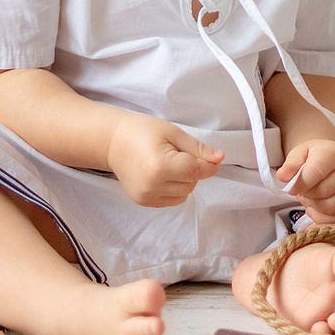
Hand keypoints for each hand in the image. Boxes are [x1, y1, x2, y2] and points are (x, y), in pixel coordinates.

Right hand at [107, 115, 223, 207]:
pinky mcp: (143, 202)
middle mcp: (153, 185)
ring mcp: (146, 196)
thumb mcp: (173, 133)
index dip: (208, 164)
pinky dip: (175, 190)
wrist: (113, 142)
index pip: (197, 170)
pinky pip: (171, 200)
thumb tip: (220, 158)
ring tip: (170, 164)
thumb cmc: (143, 131)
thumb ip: (198, 149)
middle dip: (194, 170)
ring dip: (185, 181)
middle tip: (180, 154)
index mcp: (161, 165)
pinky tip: (163, 175)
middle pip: (192, 183)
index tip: (213, 157)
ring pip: (184, 194)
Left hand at [279, 138, 334, 223]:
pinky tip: (315, 206)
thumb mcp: (300, 154)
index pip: (318, 170)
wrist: (330, 163)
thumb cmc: (313, 158)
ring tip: (309, 196)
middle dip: (306, 193)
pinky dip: (320, 216)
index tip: (290, 188)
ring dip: (313, 205)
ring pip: (331, 207)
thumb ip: (291, 165)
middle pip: (323, 191)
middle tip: (301, 189)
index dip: (301, 182)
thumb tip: (282, 176)